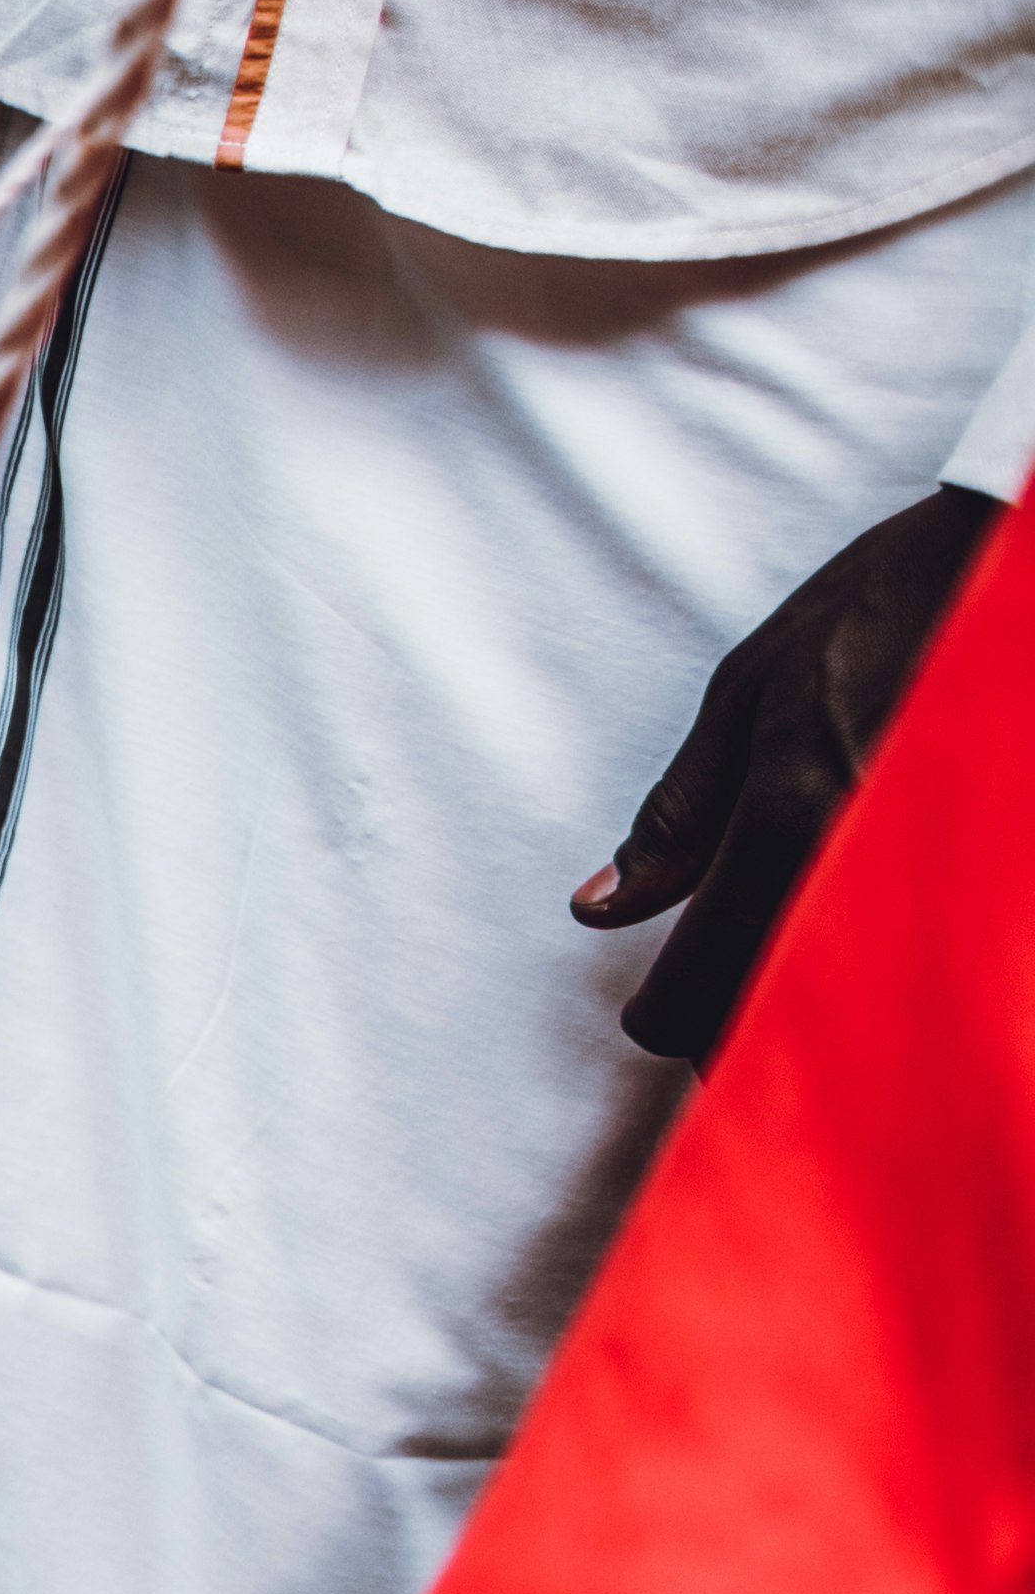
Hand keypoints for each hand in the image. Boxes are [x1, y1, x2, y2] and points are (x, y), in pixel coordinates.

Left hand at [582, 487, 992, 1059]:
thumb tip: (600, 912)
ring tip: (782, 1012)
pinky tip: (865, 966)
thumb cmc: (878, 606)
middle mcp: (869, 847)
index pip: (708, 977)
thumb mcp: (749, 690)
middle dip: (740, 1038)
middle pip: (787, 1008)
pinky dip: (888, 973)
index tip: (655, 1022)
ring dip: (813, 1017)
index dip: (669, 1021)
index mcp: (793, 809)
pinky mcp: (991, 857)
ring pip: (862, 992)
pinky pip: (929, 945)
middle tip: (715, 1044)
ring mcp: (940, 857)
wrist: (1015, 549)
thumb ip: (680, 815)